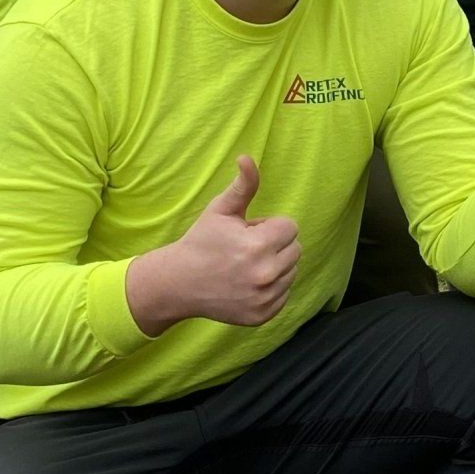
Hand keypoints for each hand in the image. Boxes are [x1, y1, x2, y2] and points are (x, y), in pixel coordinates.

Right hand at [125, 155, 300, 334]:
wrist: (180, 283)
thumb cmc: (201, 241)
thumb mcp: (220, 210)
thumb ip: (243, 185)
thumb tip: (247, 158)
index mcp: (258, 245)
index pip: (290, 227)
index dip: (269, 226)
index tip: (248, 232)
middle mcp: (265, 274)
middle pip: (295, 249)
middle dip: (275, 245)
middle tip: (246, 248)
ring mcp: (265, 298)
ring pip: (292, 272)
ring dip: (275, 266)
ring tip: (246, 265)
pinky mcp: (263, 315)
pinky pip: (284, 294)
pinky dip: (271, 288)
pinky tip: (247, 283)